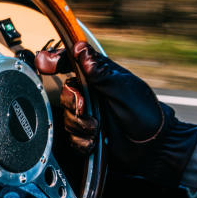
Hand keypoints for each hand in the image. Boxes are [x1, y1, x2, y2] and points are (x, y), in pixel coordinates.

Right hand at [36, 41, 196, 188]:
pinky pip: (71, 137)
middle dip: (73, 104)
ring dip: (80, 125)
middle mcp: (91, 93)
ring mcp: (88, 114)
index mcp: (99, 76)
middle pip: (64, 93)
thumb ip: (100, 71)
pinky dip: (81, 141)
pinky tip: (95, 141)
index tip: (44, 62)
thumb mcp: (124, 88)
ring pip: (66, 117)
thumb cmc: (146, 114)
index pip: (71, 62)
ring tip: (98, 129)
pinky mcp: (86, 134)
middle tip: (85, 109)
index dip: (54, 60)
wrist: (153, 147)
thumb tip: (80, 49)